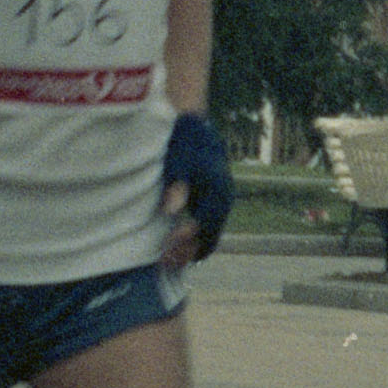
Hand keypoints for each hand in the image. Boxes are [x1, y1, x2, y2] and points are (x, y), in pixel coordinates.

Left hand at [160, 108, 232, 265]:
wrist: (193, 123)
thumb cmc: (183, 141)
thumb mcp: (178, 162)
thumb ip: (176, 187)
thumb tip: (170, 211)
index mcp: (218, 192)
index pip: (205, 229)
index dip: (185, 245)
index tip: (164, 254)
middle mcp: (223, 198)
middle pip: (211, 236)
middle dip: (189, 252)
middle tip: (165, 265)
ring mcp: (220, 198)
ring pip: (210, 232)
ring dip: (192, 246)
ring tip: (169, 260)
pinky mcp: (211, 196)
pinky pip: (207, 223)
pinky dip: (194, 236)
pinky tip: (175, 241)